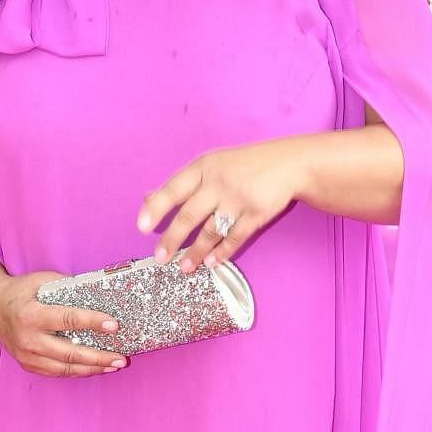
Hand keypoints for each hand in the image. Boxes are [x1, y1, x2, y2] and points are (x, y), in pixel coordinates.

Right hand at [0, 272, 126, 377]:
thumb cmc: (19, 291)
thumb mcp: (41, 280)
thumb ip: (68, 287)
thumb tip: (99, 294)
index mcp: (31, 315)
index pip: (67, 320)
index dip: (92, 322)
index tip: (114, 325)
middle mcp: (27, 339)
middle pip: (69, 353)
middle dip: (98, 357)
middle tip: (121, 358)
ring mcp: (26, 355)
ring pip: (64, 369)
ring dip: (92, 369)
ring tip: (113, 366)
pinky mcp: (27, 364)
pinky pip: (56, 372)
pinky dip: (77, 371)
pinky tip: (93, 368)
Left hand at [137, 140, 303, 272]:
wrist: (289, 164)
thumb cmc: (244, 165)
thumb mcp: (212, 165)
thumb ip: (182, 184)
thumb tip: (147, 199)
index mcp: (204, 168)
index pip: (174, 189)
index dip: (156, 208)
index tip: (141, 226)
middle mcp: (219, 183)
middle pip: (189, 215)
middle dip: (172, 238)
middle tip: (160, 257)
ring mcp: (238, 199)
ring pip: (211, 231)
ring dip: (195, 252)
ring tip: (183, 267)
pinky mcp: (256, 214)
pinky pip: (234, 238)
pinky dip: (222, 252)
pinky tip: (210, 263)